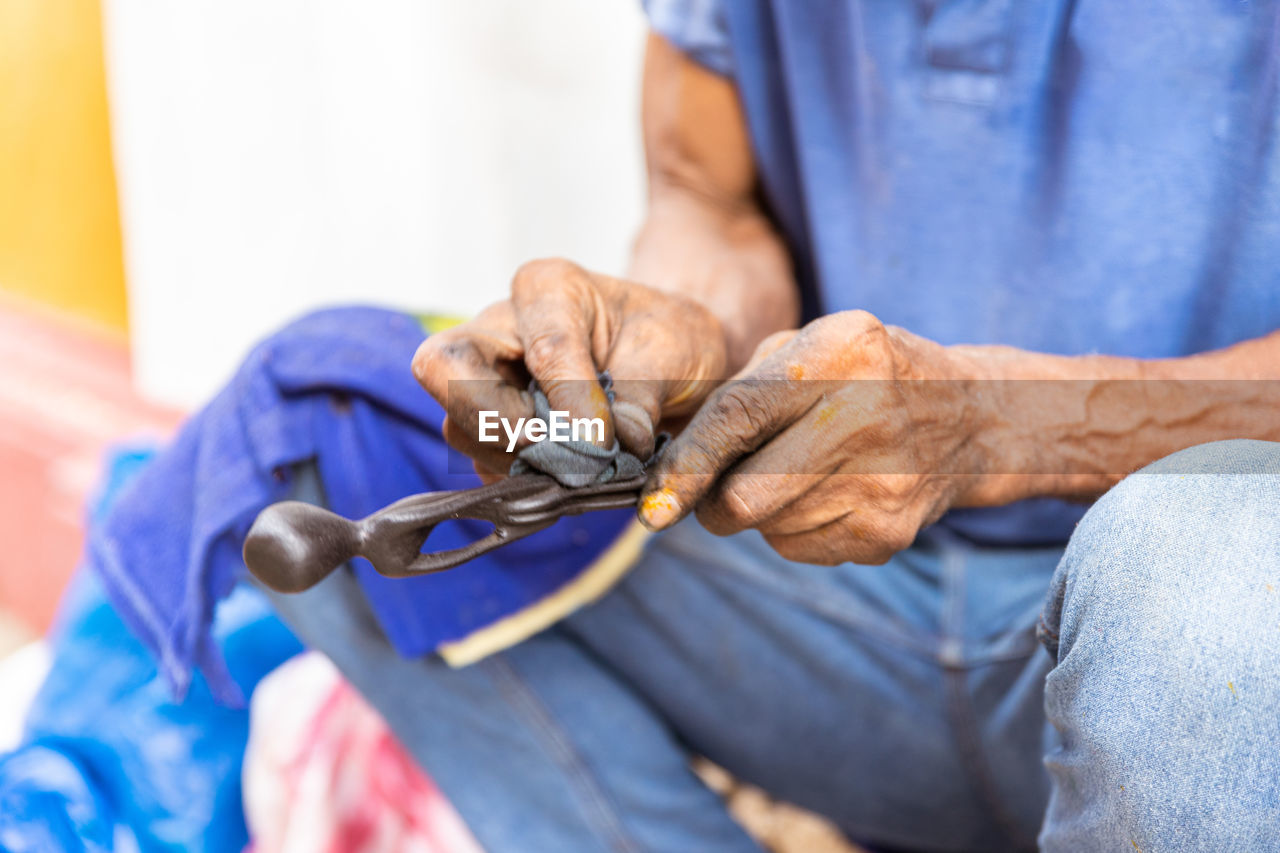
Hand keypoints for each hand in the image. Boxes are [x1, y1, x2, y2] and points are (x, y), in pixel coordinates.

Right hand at [413, 258, 728, 476]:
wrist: (670, 362)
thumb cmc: (668, 339)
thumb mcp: (672, 351)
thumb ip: (642, 394)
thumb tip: (619, 442)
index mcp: (547, 289)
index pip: (543, 347)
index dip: (571, 401)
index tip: (604, 441)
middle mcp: (499, 327)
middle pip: (446, 370)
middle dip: (498, 423)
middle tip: (557, 455)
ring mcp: (484, 378)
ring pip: (458, 425)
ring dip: (516, 461)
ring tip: (579, 469)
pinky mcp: (487, 426)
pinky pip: (478, 461)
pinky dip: (519, 481)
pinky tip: (564, 479)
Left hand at [638, 310, 1006, 564]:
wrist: (968, 417)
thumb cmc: (863, 376)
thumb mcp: (813, 346)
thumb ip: (743, 389)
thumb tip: (673, 466)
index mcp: (838, 356)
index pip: (741, 416)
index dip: (689, 461)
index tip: (655, 498)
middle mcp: (865, 419)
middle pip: (746, 497)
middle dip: (711, 502)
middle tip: (714, 488)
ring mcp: (882, 485)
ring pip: (768, 528)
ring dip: (758, 512)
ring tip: (795, 474)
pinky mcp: (888, 534)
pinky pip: (800, 549)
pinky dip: (793, 529)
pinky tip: (827, 493)